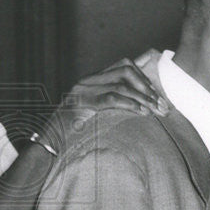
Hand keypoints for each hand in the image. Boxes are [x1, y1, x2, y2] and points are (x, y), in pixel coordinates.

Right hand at [37, 50, 169, 153]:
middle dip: (147, 86)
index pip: (124, 65)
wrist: (48, 143)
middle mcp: (86, 81)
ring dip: (142, 97)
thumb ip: (112, 104)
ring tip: (155, 110)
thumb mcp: (95, 115)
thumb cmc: (72, 133)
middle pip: (125, 69)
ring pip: (120, 83)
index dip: (144, 78)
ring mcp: (82, 91)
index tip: (158, 96)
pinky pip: (111, 99)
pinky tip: (142, 113)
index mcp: (91, 80)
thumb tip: (139, 106)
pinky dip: (130, 105)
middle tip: (161, 104)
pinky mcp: (81, 104)